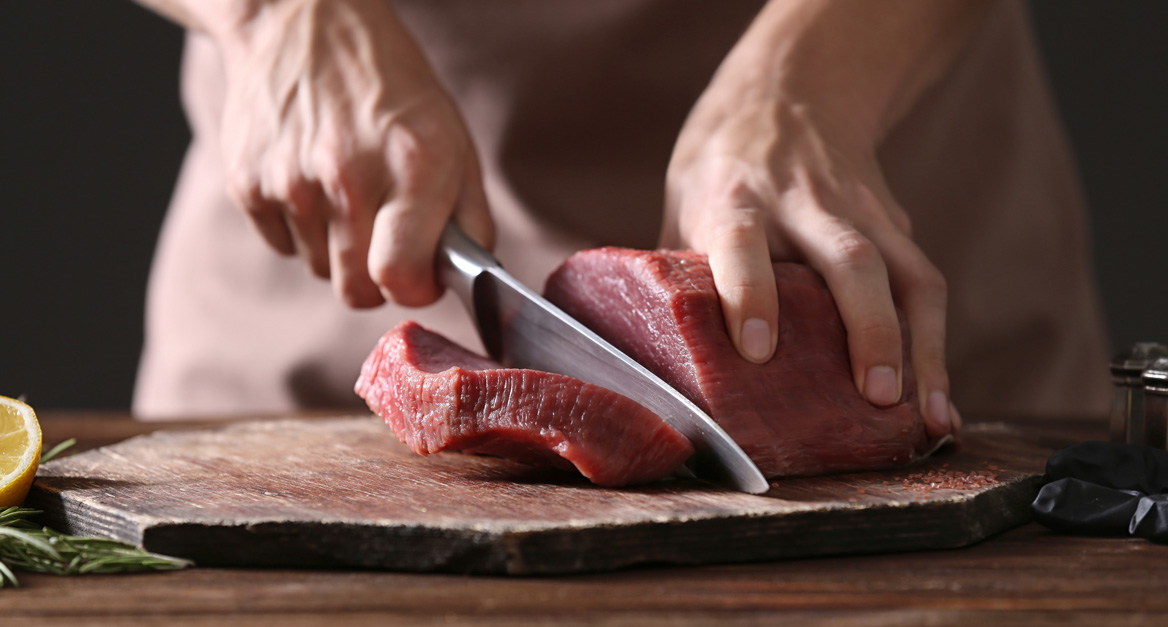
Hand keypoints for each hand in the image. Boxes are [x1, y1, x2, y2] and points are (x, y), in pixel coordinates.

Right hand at [212, 0, 492, 306]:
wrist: (302, 21)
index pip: (401, 278)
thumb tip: (468, 279)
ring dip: (337, 248)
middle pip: (355, 292)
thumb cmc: (390, 87)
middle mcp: (349, 176)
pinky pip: (281, 245)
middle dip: (375, 280)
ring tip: (346, 191)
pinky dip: (299, 227)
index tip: (419, 274)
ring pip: (318, 270)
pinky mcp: (247, 182)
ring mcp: (292, 181)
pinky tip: (311, 179)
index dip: (415, 288)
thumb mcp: (453, 138)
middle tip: (384, 242)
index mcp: (414, 165)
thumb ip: (470, 216)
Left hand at [662, 94, 957, 438]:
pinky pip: (923, 284)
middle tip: (874, 394)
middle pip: (848, 258)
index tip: (755, 351)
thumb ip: (680, 278)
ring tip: (926, 416)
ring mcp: (859, 211)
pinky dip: (935, 344)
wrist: (788, 91)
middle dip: (867, 328)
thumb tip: (663, 365)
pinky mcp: (894, 224)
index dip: (749, 295)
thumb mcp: (683, 206)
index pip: (743, 244)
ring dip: (920, 347)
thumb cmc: (720, 169)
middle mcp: (804, 202)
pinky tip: (937, 402)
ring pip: (903, 273)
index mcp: (737, 199)